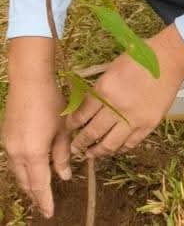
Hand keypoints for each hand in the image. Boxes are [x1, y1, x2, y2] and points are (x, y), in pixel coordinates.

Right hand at [4, 38, 70, 219]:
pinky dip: (24, 169)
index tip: (50, 212)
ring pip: (19, 172)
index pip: (39, 184)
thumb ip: (62, 155)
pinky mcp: (6, 138)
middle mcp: (16, 153)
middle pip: (26, 181)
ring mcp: (9, 146)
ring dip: (29, 182)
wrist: (29, 83)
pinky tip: (33, 169)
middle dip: (36, 194)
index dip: (44, 199)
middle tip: (46, 205)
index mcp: (33, 153)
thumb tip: (64, 176)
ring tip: (40, 190)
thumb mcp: (63, 130)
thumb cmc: (51, 104)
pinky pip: (15, 161)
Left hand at [67, 25, 183, 158]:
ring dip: (98, 151)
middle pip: (92, 133)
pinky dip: (120, 148)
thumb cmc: (138, 60)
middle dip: (80, 143)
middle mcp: (117, 107)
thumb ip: (98, 91)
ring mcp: (134, 118)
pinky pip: (130, 143)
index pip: (81, 115)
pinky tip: (114, 148)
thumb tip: (85, 110)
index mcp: (104, 91)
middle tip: (75, 148)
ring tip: (92, 153)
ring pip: (110, 144)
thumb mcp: (111, 71)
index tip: (69, 130)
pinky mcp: (149, 124)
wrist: (169, 60)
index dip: (72, 125)